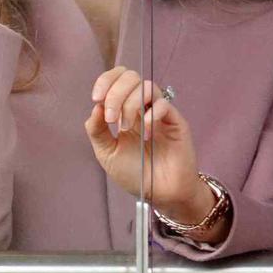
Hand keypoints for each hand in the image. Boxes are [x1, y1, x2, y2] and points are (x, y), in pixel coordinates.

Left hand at [84, 67, 215, 225]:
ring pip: (147, 86)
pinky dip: (151, 114)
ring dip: (131, 104)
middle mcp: (142, 106)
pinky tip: (145, 133)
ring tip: (125, 128)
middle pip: (130, 77)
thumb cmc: (134, 173)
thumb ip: (97, 129)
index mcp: (124, 109)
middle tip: (111, 118)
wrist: (159, 195)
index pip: (116, 78)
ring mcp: (159, 113)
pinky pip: (164, 105)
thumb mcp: (106, 152)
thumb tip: (96, 106)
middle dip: (115, 93)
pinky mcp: (176, 122)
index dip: (105, 81)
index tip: (96, 98)